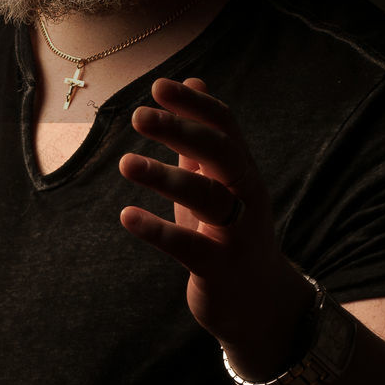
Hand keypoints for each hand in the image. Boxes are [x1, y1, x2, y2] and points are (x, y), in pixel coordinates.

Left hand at [118, 76, 314, 377]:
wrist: (259, 305)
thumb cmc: (229, 234)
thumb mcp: (217, 182)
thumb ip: (200, 136)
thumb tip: (194, 78)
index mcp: (241, 172)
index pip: (224, 127)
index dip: (194, 104)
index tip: (158, 86)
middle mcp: (246, 196)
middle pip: (221, 153)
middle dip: (182, 130)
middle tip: (139, 116)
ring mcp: (236, 233)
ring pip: (208, 197)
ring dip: (165, 177)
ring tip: (125, 164)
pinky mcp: (220, 268)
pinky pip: (189, 246)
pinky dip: (158, 230)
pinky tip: (127, 217)